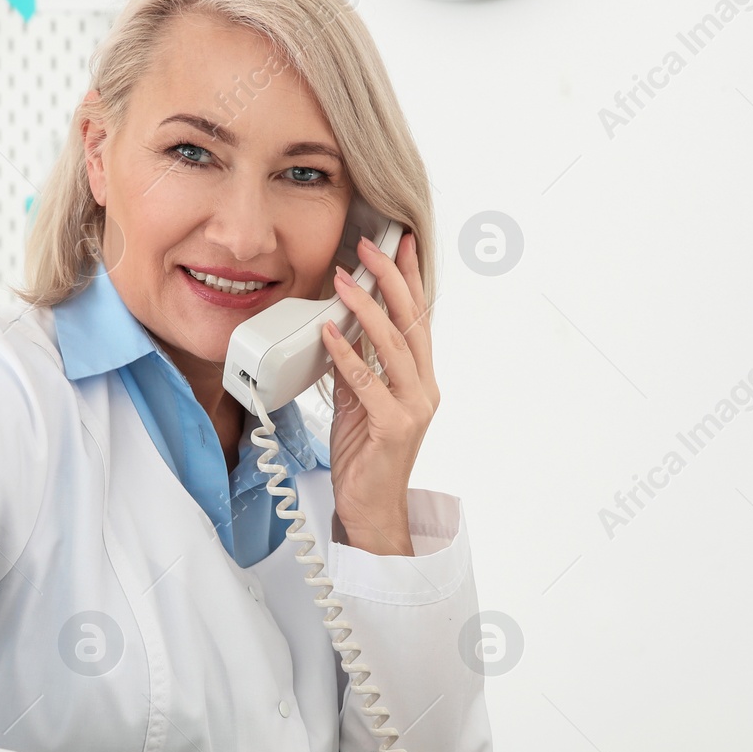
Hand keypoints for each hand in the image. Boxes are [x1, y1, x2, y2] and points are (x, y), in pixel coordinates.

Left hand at [320, 231, 438, 555]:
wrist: (371, 510)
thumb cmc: (366, 457)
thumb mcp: (357, 401)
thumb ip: (355, 366)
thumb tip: (339, 328)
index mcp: (419, 379)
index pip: (418, 317)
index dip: (409, 277)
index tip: (399, 242)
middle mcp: (424, 388)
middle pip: (413, 322)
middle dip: (391, 279)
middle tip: (369, 247)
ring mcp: (413, 408)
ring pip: (394, 346)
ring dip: (366, 308)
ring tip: (343, 280)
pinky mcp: (394, 428)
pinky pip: (367, 384)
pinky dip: (347, 355)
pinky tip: (328, 333)